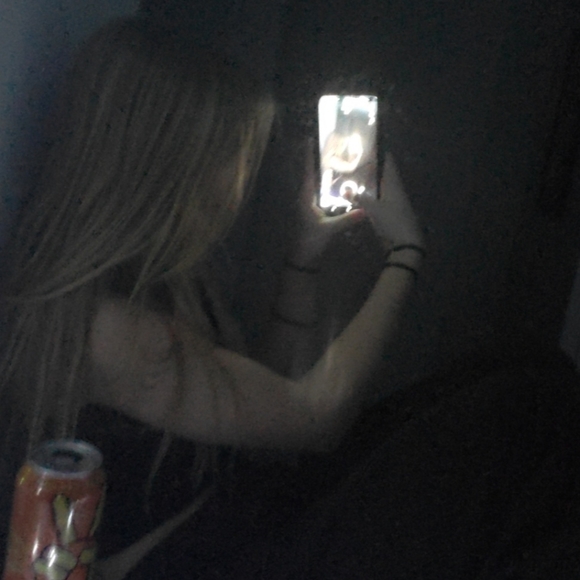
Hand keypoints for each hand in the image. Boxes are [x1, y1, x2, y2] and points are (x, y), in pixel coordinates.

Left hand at [289, 146, 365, 266]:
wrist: (302, 256)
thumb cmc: (310, 241)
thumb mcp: (329, 230)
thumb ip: (346, 219)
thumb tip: (364, 211)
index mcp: (305, 197)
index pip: (308, 171)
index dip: (309, 155)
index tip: (311, 139)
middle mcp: (305, 196)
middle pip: (312, 173)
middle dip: (320, 159)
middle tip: (331, 144)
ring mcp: (308, 203)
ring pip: (316, 182)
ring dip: (324, 171)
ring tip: (336, 156)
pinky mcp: (313, 210)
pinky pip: (320, 191)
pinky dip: (328, 184)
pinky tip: (338, 181)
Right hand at [357, 153, 422, 250]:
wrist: (404, 244)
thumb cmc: (392, 221)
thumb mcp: (374, 209)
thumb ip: (359, 198)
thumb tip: (344, 189)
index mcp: (393, 185)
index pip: (388, 163)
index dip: (380, 152)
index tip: (368, 144)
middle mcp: (394, 190)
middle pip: (382, 174)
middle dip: (370, 167)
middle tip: (354, 160)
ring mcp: (392, 202)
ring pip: (379, 187)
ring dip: (368, 182)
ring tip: (352, 176)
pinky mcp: (389, 213)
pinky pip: (377, 200)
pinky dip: (368, 196)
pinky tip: (358, 196)